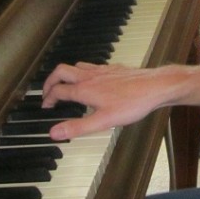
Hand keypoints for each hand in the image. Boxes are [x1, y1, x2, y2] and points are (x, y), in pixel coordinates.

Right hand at [41, 62, 173, 139]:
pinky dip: (83, 72)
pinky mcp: (113, 68)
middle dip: (50, 81)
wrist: (154, 86)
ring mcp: (102, 70)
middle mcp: (90, 76)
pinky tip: (92, 80)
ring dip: (66, 74)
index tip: (45, 106)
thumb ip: (77, 126)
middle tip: (47, 92)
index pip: (58, 91)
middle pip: (61, 72)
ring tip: (65, 84)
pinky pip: (92, 66)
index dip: (48, 99)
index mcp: (84, 89)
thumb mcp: (102, 121)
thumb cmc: (132, 103)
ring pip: (76, 66)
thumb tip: (54, 132)